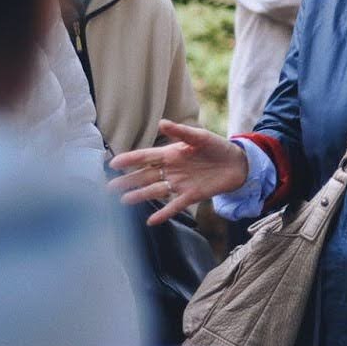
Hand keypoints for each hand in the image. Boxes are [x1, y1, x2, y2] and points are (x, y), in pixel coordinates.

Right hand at [107, 120, 249, 224]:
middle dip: (127, 181)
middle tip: (108, 187)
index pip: (146, 157)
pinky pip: (175, 205)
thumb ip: (181, 132)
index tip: (112, 164)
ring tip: (123, 201)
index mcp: (171, 154)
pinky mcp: (192, 195)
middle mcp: (172, 170)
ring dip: (140, 196)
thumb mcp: (200, 137)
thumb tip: (161, 123)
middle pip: (145, 176)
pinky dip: (163, 213)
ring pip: (155, 191)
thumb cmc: (217, 146)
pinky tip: (150, 221)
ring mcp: (180, 184)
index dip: (129, 160)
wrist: (238, 163)